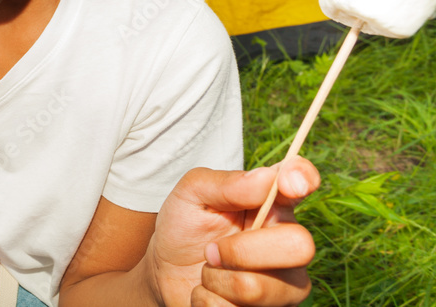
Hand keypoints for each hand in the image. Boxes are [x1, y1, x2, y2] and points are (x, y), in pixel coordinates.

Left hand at [148, 158, 318, 306]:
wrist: (166, 271)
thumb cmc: (185, 226)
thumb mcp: (192, 194)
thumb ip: (226, 183)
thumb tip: (266, 177)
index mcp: (273, 203)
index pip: (303, 181)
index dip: (304, 178)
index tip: (290, 184)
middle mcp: (289, 242)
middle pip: (299, 246)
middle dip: (241, 251)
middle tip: (211, 250)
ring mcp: (286, 283)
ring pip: (259, 289)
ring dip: (216, 279)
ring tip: (208, 271)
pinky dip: (208, 301)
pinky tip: (208, 293)